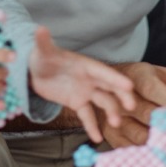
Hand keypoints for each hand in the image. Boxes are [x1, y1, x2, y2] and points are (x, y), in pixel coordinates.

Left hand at [27, 27, 136, 142]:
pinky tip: (97, 138)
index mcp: (85, 65)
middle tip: (130, 106)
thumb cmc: (42, 57)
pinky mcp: (78, 103)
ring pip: (103, 102)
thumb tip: (39, 28)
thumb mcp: (42, 51)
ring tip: (115, 124)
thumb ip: (43, 42)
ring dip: (111, 112)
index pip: (103, 72)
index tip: (129, 85)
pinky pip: (87, 115)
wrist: (35, 71)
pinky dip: (92, 126)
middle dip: (122, 95)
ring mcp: (86, 91)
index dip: (115, 78)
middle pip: (110, 87)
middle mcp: (90, 79)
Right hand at [99, 63, 165, 147]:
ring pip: (141, 136)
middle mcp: (122, 97)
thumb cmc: (141, 81)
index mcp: (137, 76)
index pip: (153, 89)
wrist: (107, 86)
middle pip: (148, 115)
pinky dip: (150, 152)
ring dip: (163, 142)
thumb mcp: (164, 76)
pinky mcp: (112, 135)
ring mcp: (115, 118)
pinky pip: (133, 150)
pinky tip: (160, 148)